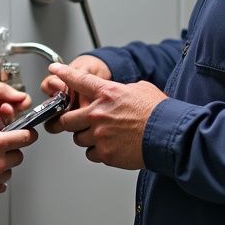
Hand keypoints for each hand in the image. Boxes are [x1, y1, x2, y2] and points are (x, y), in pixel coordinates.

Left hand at [0, 77, 30, 126]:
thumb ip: (0, 89)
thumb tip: (21, 95)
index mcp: (0, 97)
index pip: (21, 100)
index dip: (21, 103)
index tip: (13, 103)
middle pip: (18, 115)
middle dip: (12, 112)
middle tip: (2, 109)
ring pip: (10, 127)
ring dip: (5, 124)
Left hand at [46, 62, 165, 169]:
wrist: (169, 134)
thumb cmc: (159, 112)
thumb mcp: (139, 89)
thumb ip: (121, 91)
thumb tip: (117, 95)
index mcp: (107, 93)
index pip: (78, 80)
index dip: (64, 74)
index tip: (55, 70)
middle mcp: (99, 113)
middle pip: (67, 119)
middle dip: (70, 121)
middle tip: (77, 123)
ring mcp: (100, 134)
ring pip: (78, 139)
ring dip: (87, 138)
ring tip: (105, 136)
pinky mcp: (105, 153)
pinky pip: (91, 154)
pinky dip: (98, 152)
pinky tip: (111, 147)